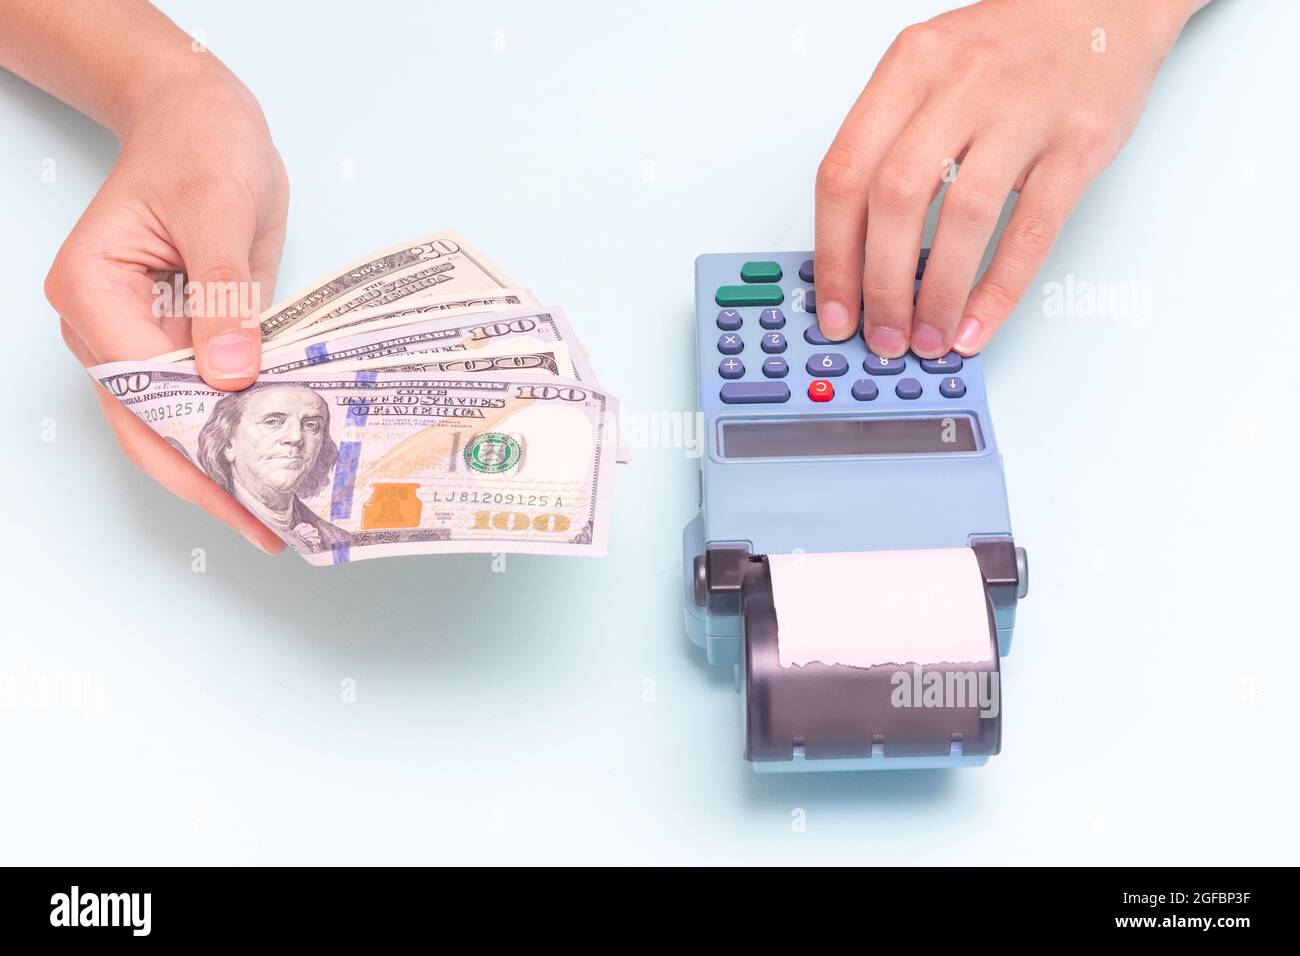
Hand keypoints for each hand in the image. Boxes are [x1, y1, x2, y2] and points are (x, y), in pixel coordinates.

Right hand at [45, 70, 289, 553]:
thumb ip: (224, 298)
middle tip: (270, 528)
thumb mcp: (220, 210)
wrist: (200, 116)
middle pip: (148, 424)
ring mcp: (132, 336)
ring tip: (276, 514)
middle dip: (208, 480)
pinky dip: (231, 432)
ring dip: (219, 468)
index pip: (146, 391)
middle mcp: (101, 324)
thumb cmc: (201, 144)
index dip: (199, 446)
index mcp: (92, 291)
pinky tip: (271, 464)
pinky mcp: (171, 338)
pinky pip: (197, 397)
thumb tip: (231, 378)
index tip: (249, 490)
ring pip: (169, 423)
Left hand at [813, 0, 1195, 357]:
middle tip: (881, 336)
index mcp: (909, 66)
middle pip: (895, 198)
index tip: (834, 310)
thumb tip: (854, 252)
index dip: (832, 254)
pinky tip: (977, 325)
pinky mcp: (1079, 143)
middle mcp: (961, 82)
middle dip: (879, 285)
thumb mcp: (930, 68)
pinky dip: (998, 290)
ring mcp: (1024, 111)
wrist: (1106, 2)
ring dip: (937, 295)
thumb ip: (888, 143)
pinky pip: (1031, 231)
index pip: (845, 172)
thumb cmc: (1009, 48)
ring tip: (927, 339)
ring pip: (963, 218)